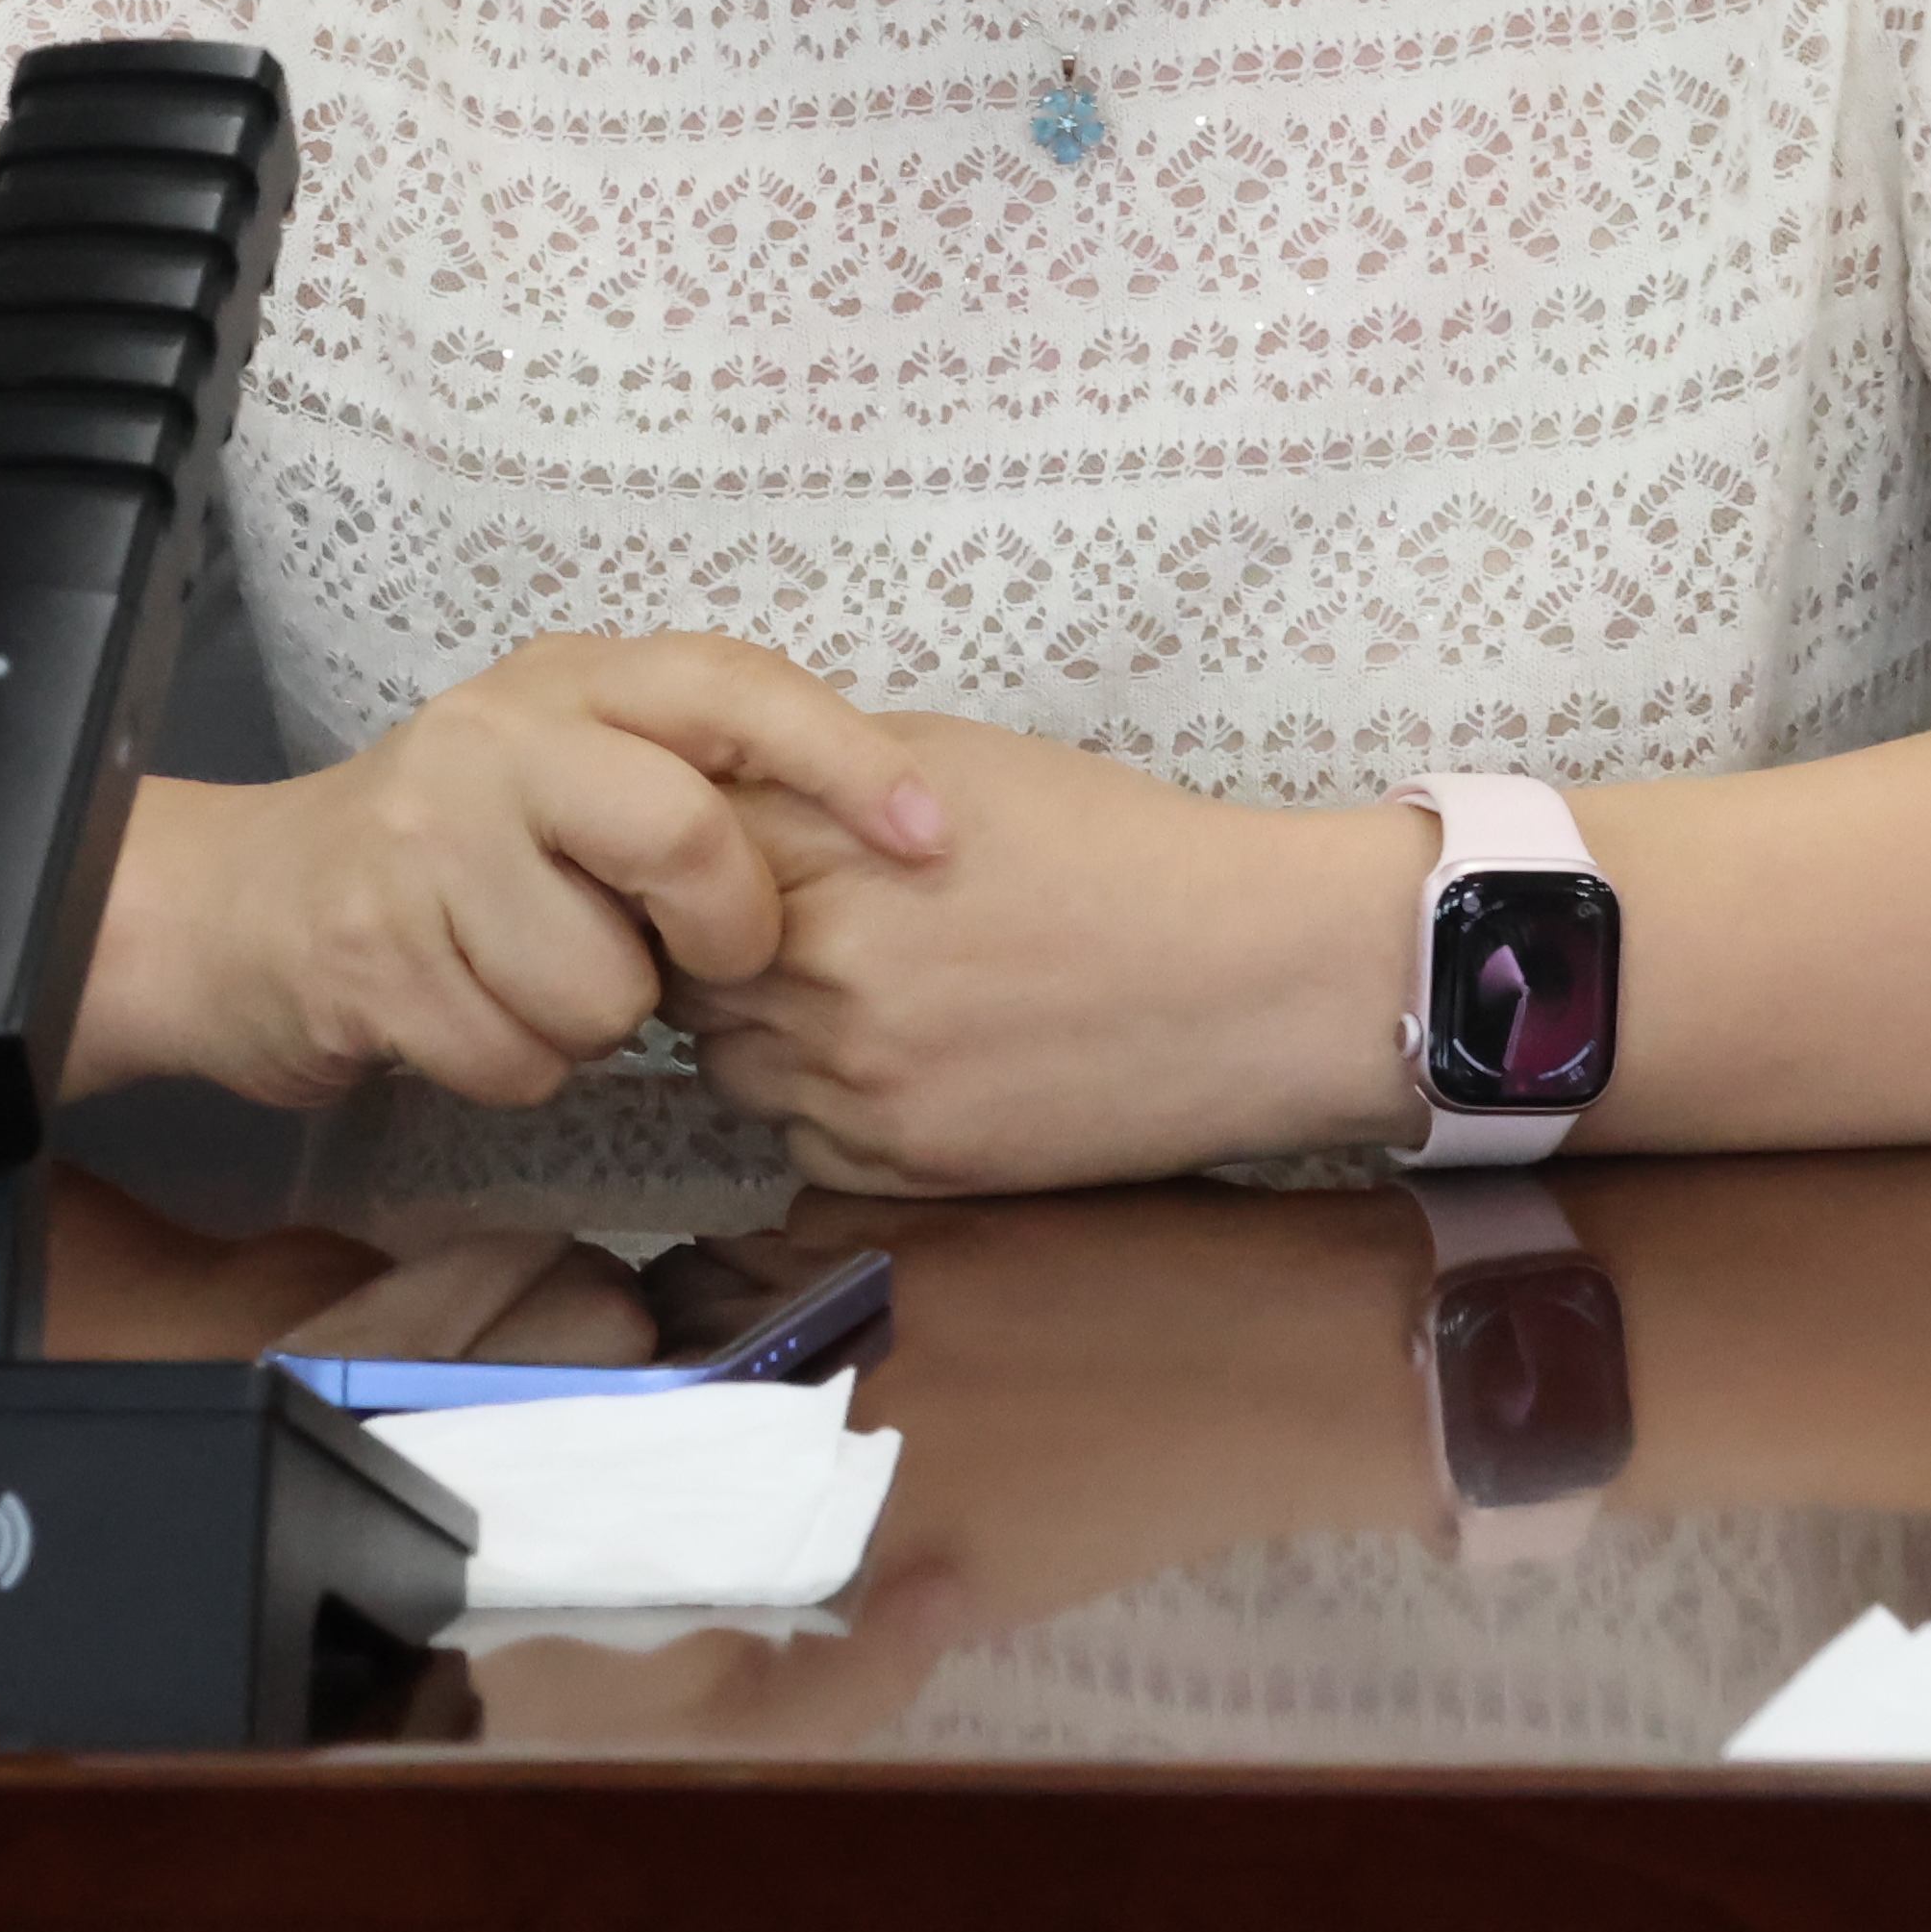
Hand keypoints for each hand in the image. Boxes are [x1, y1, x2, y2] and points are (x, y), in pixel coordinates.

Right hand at [83, 635, 946, 1110]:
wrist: (247, 909)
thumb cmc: (457, 854)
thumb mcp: (575, 776)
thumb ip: (695, 784)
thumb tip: (875, 836)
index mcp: (571, 680)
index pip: (733, 686)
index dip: (843, 759)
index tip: (929, 836)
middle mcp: (498, 737)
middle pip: (683, 835)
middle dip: (720, 931)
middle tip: (698, 961)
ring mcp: (425, 840)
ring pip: (603, 984)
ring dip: (593, 1020)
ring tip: (533, 976)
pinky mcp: (374, 953)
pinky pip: (519, 1058)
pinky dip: (514, 1066)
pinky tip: (466, 1011)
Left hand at [676, 717, 1432, 1193]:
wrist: (1254, 976)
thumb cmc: (1120, 851)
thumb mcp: (957, 763)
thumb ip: (818, 782)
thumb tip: (723, 799)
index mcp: (825, 862)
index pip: (677, 864)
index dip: (702, 860)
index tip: (733, 859)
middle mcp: (823, 982)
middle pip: (687, 973)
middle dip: (727, 949)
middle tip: (809, 926)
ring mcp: (859, 1087)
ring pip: (735, 1065)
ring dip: (770, 1032)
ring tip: (872, 991)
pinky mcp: (903, 1168)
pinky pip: (802, 1140)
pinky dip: (830, 1106)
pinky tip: (911, 1058)